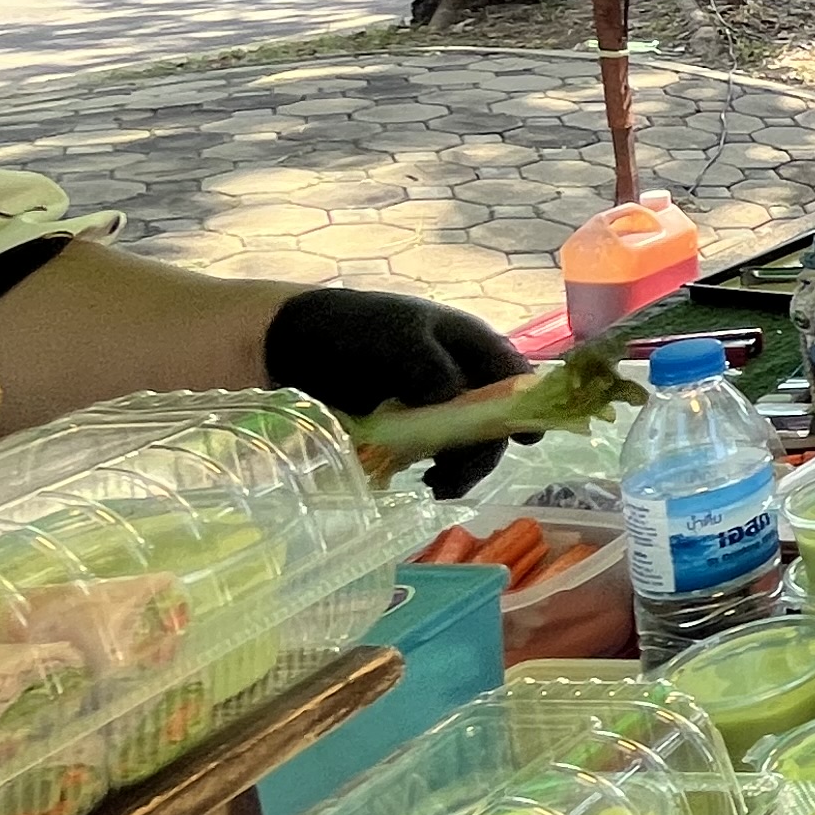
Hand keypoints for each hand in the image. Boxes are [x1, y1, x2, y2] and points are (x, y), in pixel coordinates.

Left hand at [262, 287, 527, 494]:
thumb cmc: (350, 329)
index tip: (524, 442)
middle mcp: (460, 376)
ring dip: (458, 466)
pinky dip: (433, 468)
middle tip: (451, 477)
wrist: (288, 343)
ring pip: (465, 440)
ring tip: (433, 485)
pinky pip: (434, 452)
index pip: (514, 376)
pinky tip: (417, 479)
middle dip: (481, 451)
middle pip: (493, 419)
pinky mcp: (407, 428)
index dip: (527, 407)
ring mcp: (434, 404)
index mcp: (468, 345)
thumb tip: (453, 404)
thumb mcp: (396, 339)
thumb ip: (430, 369)